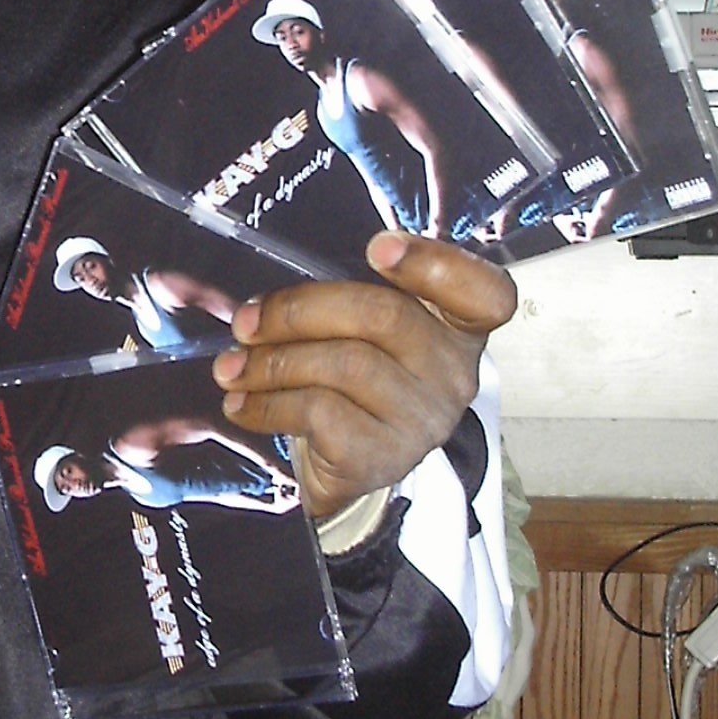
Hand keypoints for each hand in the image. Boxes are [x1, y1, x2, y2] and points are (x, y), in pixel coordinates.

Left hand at [211, 232, 516, 518]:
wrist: (347, 472)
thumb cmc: (353, 385)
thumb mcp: (365, 338)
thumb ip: (347, 303)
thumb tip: (263, 303)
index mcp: (458, 330)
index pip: (486, 294)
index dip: (437, 264)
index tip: (377, 247)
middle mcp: (454, 374)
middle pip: (383, 316)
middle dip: (299, 311)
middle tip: (246, 321)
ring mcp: (423, 420)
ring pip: (343, 365)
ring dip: (273, 362)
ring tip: (231, 367)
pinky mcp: (385, 458)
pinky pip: (319, 412)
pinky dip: (268, 404)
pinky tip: (241, 405)